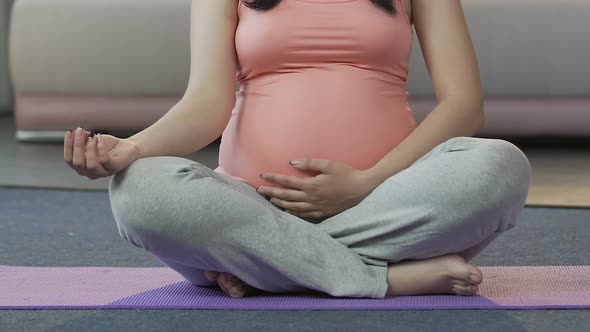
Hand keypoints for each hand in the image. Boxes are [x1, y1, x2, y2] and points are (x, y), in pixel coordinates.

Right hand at [64, 127, 139, 179]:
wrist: (127, 148)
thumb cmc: (108, 146)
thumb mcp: (92, 140)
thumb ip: (83, 138)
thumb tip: (76, 132)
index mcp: (81, 167)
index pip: (69, 160)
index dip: (67, 146)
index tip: (69, 132)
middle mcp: (90, 172)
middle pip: (78, 163)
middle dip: (77, 146)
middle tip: (79, 131)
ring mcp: (103, 172)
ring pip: (90, 164)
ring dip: (89, 148)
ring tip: (91, 135)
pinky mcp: (114, 168)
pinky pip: (104, 160)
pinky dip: (100, 148)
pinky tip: (99, 137)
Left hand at [257, 159, 377, 219]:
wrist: (363, 190)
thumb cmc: (347, 174)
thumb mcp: (329, 164)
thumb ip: (309, 163)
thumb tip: (292, 163)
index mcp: (311, 185)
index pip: (287, 182)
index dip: (273, 179)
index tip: (262, 176)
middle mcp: (311, 198)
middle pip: (286, 196)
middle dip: (271, 193)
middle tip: (259, 191)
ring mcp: (316, 207)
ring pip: (293, 207)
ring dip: (280, 204)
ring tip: (270, 201)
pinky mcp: (323, 213)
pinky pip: (304, 215)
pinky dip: (293, 213)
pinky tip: (288, 211)